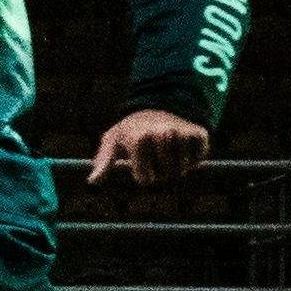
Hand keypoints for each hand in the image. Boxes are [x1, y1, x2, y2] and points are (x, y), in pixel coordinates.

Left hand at [88, 106, 211, 186]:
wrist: (158, 108)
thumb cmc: (131, 130)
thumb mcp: (113, 141)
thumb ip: (103, 162)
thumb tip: (92, 181)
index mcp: (139, 139)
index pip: (145, 180)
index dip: (143, 175)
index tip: (139, 162)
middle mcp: (161, 135)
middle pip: (165, 177)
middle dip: (159, 172)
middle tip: (154, 156)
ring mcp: (181, 133)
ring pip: (182, 171)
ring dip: (175, 167)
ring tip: (167, 152)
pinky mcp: (199, 133)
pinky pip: (198, 160)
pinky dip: (192, 159)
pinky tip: (182, 147)